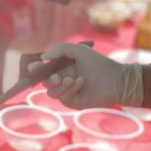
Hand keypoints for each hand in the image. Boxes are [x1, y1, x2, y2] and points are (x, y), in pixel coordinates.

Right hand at [27, 42, 143, 108]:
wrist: (117, 78)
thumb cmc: (99, 63)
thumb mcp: (79, 50)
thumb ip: (60, 48)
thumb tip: (43, 57)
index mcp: (61, 68)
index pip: (44, 70)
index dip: (36, 69)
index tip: (33, 67)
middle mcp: (63, 80)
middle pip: (44, 83)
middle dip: (47, 80)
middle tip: (57, 77)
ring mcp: (67, 92)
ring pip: (51, 92)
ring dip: (60, 86)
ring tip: (72, 79)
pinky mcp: (73, 102)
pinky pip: (63, 98)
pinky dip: (70, 89)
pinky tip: (81, 82)